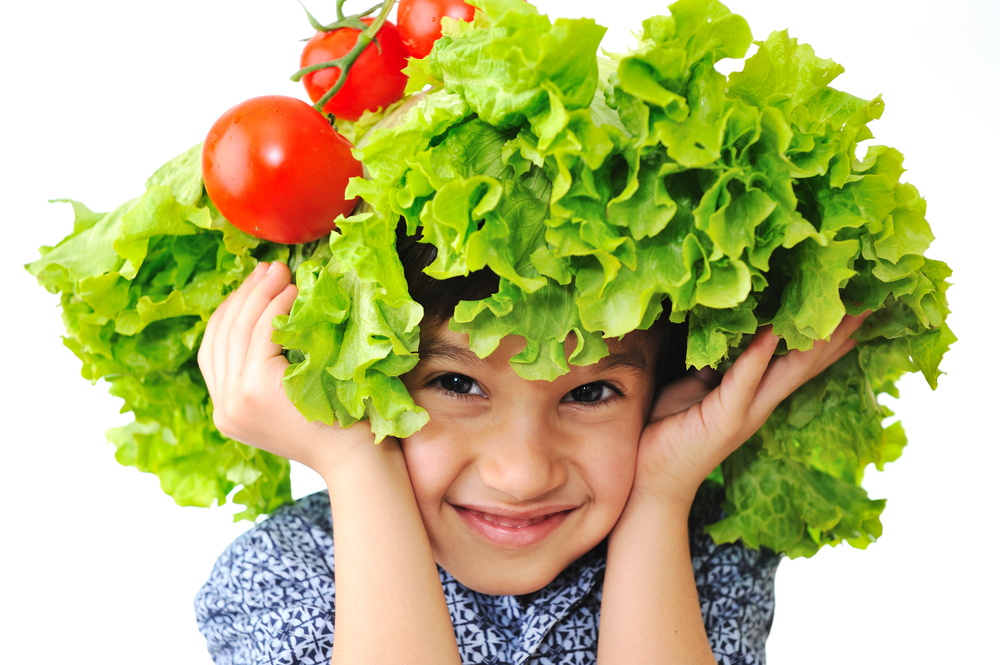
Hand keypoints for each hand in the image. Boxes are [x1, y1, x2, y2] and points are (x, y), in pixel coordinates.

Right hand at [197, 261, 376, 475]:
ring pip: (237, 331)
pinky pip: (260, 335)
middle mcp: (225, 409)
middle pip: (221, 336)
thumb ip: (270, 371)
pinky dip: (274, 308)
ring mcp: (236, 401)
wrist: (356, 459)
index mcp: (228, 412)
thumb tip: (270, 317)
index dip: (231, 312)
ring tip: (279, 272)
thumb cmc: (337, 426)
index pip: (215, 351)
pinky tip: (291, 293)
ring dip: (259, 295)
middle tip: (268, 268)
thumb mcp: (291, 397)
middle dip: (243, 296)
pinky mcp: (255, 390)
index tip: (254, 286)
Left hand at [633, 313, 869, 507]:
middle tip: (871, 301)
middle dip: (842, 332)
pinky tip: (773, 333)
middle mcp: (761, 402)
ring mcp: (747, 412)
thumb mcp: (696, 387)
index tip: (857, 306)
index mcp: (756, 392)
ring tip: (842, 310)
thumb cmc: (670, 429)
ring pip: (791, 370)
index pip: (801, 358)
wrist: (652, 480)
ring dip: (817, 340)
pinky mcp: (724, 418)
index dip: (830, 334)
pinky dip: (759, 356)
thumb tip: (726, 331)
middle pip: (810, 361)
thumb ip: (717, 364)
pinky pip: (744, 381)